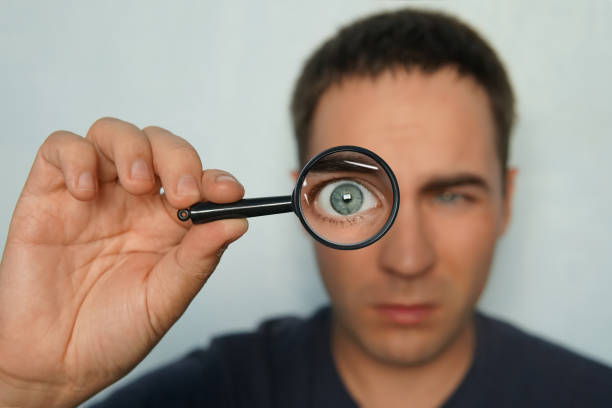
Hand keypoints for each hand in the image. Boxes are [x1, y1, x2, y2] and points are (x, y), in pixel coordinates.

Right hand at [0, 118, 247, 406]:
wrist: (52, 364)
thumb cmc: (112, 333)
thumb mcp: (166, 299)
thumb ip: (199, 257)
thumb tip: (239, 220)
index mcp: (169, 224)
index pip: (199, 180)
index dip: (216, 179)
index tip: (229, 192)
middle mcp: (134, 203)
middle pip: (161, 147)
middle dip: (178, 159)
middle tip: (181, 193)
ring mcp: (94, 194)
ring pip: (115, 134)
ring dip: (133, 148)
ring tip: (136, 184)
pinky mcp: (50, 194)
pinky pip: (62, 148)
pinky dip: (77, 156)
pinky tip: (86, 191)